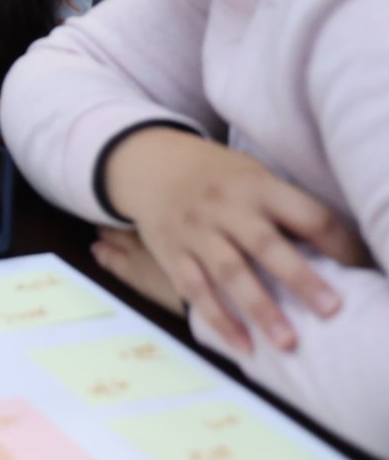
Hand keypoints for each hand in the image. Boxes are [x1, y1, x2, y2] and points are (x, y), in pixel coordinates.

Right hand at [104, 127, 368, 353]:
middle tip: (330, 310)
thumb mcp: (255, 177)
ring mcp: (195, 231)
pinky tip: (243, 346)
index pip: (306, 214)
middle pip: (266, 245)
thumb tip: (337, 254)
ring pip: (229, 272)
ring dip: (259, 309)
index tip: (359, 268)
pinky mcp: (172, 253)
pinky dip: (218, 320)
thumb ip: (286, 210)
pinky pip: (195, 289)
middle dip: (299, 278)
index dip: (337, 242)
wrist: (150, 163)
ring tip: (287, 343)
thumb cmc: (220, 178)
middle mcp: (224, 207)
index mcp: (257, 186)